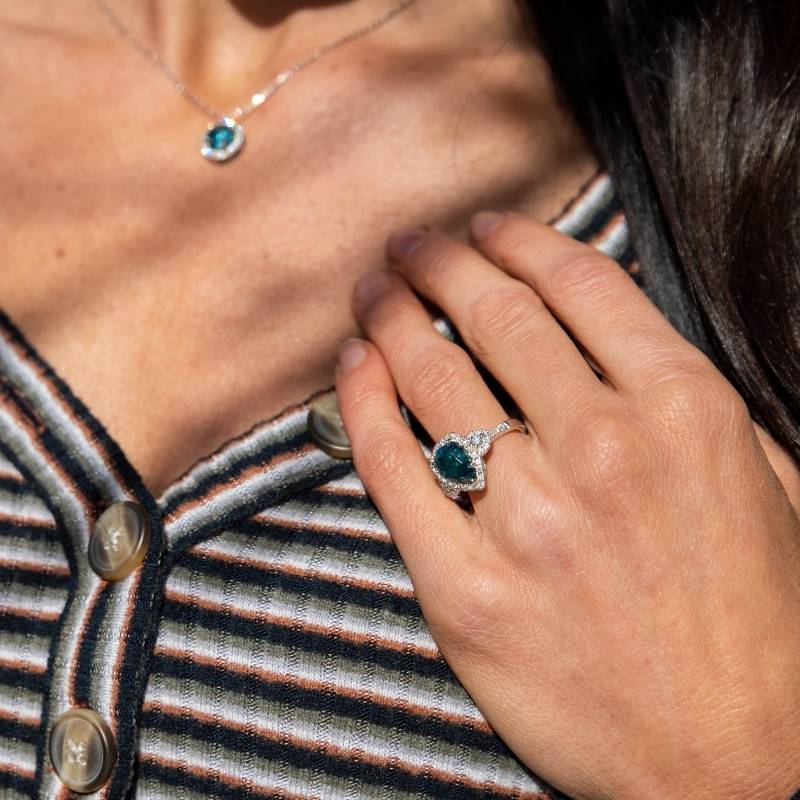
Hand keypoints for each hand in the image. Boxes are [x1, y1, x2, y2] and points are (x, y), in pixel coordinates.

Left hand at [334, 211, 799, 799]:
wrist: (733, 765)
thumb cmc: (759, 626)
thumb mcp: (762, 482)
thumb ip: (683, 398)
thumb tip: (601, 334)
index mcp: (685, 410)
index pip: (578, 283)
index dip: (518, 240)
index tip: (483, 226)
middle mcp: (604, 449)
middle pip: (495, 314)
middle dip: (441, 262)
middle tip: (411, 244)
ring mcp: (528, 520)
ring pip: (433, 376)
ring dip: (393, 316)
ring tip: (372, 291)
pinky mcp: (464, 589)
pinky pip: (391, 465)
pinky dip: (361, 402)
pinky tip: (351, 368)